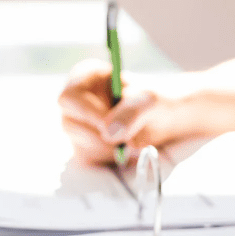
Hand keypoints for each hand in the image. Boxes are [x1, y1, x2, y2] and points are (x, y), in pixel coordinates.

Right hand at [58, 59, 184, 165]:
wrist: (165, 117)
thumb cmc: (154, 100)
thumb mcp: (148, 100)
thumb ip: (131, 113)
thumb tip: (108, 133)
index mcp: (85, 77)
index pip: (70, 98)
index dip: (88, 115)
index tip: (109, 127)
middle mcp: (76, 100)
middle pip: (69, 124)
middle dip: (99, 137)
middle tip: (126, 141)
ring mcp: (78, 123)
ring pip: (78, 143)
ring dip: (108, 149)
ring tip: (133, 141)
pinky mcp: (85, 144)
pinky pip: (88, 157)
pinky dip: (109, 158)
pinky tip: (126, 149)